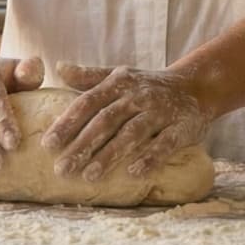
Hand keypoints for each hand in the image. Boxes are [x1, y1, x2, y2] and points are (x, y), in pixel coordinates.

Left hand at [42, 63, 210, 182]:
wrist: (195, 86)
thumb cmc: (148, 85)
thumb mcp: (120, 75)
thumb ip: (89, 77)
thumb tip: (58, 68)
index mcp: (119, 84)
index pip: (88, 103)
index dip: (68, 123)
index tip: (48, 144)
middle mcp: (138, 96)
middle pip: (106, 121)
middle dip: (82, 146)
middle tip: (62, 170)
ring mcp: (160, 112)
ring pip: (132, 133)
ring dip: (110, 155)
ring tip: (89, 176)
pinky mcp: (182, 127)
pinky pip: (165, 143)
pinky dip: (150, 158)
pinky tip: (133, 174)